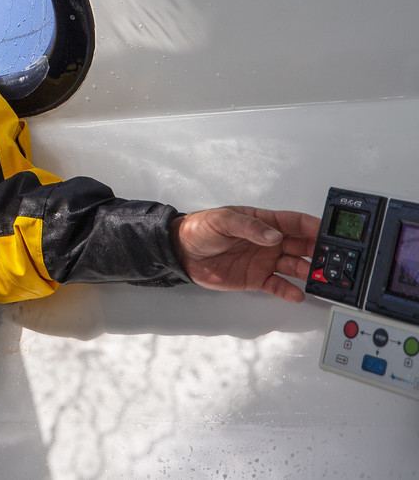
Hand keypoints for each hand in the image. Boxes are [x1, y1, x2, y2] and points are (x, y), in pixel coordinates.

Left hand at [171, 206, 320, 302]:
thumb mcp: (222, 220)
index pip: (296, 223)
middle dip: (320, 252)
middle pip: (303, 246)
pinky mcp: (257, 278)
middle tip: (334, 260)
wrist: (181, 252)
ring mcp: (265, 261)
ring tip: (321, 279)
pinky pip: (278, 285)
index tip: (331, 233)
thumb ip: (249, 227)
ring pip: (296, 266)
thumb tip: (273, 235)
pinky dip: (289, 291)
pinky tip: (298, 294)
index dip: (315, 227)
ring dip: (309, 272)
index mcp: (264, 222)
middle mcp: (269, 242)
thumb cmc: (200, 229)